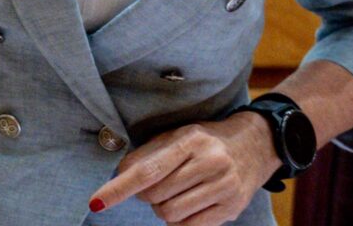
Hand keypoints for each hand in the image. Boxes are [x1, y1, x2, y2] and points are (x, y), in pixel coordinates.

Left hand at [88, 113, 276, 224]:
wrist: (255, 145)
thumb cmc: (206, 140)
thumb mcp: (178, 135)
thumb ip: (148, 154)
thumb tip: (119, 175)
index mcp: (190, 139)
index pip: (147, 170)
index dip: (119, 187)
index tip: (97, 201)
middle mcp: (209, 161)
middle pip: (155, 196)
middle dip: (148, 195)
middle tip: (161, 183)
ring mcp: (223, 186)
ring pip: (169, 214)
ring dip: (163, 208)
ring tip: (178, 192)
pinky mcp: (231, 207)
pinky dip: (180, 220)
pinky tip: (190, 203)